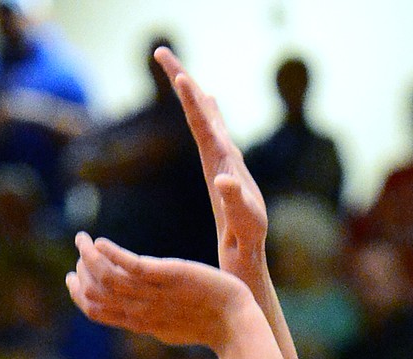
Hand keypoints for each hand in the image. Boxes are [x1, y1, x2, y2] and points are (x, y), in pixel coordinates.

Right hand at [67, 232, 249, 351]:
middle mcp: (143, 311)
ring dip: (89, 257)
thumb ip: (150, 316)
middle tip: (80, 250)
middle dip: (81, 273)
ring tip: (83, 239)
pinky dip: (111, 254)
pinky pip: (133, 266)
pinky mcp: (170, 276)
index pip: (98, 312)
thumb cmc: (211, 324)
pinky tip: (100, 242)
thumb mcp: (172, 324)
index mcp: (142, 322)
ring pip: (108, 279)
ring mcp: (155, 295)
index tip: (71, 277)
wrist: (238, 323)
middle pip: (96, 295)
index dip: (79, 295)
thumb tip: (135, 316)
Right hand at [154, 47, 267, 285]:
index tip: (179, 76)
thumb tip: (224, 181)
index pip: (205, 127)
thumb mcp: (243, 223)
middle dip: (183, 81)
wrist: (251, 251)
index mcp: (224, 165)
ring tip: (178, 69)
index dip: (191, 102)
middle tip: (162, 52)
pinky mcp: (222, 168)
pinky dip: (205, 112)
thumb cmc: (246, 241)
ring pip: (207, 117)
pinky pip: (210, 131)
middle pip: (203, 111)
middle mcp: (225, 157)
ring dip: (193, 92)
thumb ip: (236, 202)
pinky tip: (209, 101)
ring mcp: (225, 161)